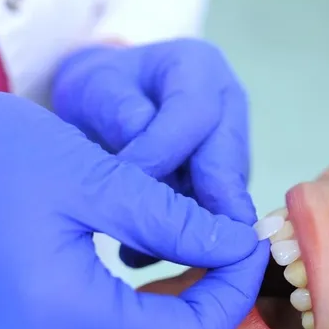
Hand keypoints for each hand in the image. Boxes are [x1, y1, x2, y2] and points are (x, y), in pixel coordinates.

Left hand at [52, 38, 252, 268]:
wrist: (113, 102)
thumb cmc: (102, 91)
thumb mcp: (94, 88)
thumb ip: (117, 114)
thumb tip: (143, 166)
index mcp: (199, 70)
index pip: (194, 113)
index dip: (162, 151)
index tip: (122, 185)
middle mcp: (229, 108)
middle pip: (227, 161)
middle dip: (202, 206)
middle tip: (177, 245)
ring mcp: (234, 149)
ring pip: (224, 197)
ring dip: (191, 229)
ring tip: (139, 256)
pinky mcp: (226, 186)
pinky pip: (212, 215)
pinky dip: (179, 241)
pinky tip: (140, 258)